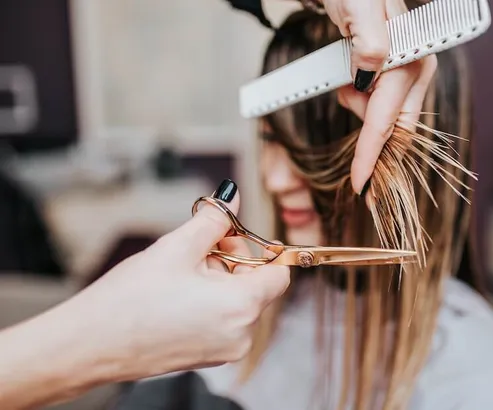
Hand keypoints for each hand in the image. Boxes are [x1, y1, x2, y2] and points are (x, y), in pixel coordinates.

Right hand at [65, 179, 289, 379]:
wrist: (88, 346)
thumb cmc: (129, 301)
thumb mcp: (177, 247)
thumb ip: (213, 220)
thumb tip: (232, 197)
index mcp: (242, 307)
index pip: (279, 274)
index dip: (264, 249)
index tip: (241, 236)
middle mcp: (241, 335)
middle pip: (257, 285)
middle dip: (232, 259)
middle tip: (200, 244)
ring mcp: (224, 350)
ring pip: (238, 301)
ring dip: (219, 278)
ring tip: (181, 270)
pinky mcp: (207, 357)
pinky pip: (223, 319)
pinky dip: (211, 300)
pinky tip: (178, 292)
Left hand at [320, 0, 437, 194]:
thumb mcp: (361, 9)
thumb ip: (371, 44)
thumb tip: (371, 73)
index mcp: (410, 60)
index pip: (388, 120)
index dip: (372, 156)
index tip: (361, 185)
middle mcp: (415, 70)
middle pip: (396, 129)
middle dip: (373, 147)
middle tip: (359, 173)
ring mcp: (407, 73)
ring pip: (386, 118)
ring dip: (360, 112)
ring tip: (344, 81)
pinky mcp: (394, 73)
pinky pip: (380, 105)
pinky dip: (362, 104)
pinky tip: (351, 84)